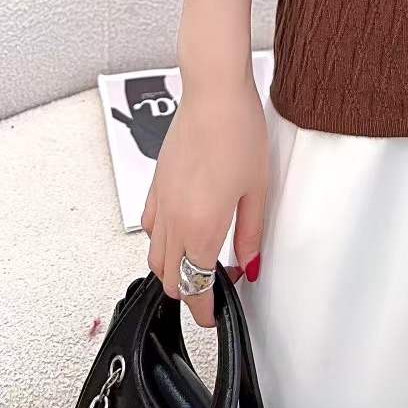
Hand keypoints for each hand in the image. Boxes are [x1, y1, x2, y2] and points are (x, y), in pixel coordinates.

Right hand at [141, 77, 267, 328]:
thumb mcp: (257, 188)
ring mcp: (161, 202)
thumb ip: (250, 233)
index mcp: (202, 226)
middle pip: (169, 279)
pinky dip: (161, 241)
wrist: (214, 92)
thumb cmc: (238, 130)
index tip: (214, 315)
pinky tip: (183, 230)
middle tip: (217, 286)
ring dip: (173, 269)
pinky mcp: (155, 186)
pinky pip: (149, 228)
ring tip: (202, 260)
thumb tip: (249, 264)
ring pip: (155, 257)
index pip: (195, 287)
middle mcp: (175, 219)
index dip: (205, 310)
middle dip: (190, 292)